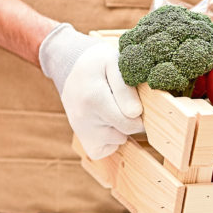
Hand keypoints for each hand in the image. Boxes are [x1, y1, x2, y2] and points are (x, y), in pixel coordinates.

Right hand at [39, 23, 143, 159]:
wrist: (73, 69)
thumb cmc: (98, 64)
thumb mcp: (113, 62)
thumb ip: (125, 87)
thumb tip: (135, 113)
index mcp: (93, 98)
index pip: (130, 120)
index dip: (139, 111)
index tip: (134, 99)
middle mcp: (83, 118)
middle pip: (125, 131)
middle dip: (131, 119)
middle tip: (124, 103)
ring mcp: (81, 131)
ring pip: (117, 141)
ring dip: (121, 128)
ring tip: (113, 109)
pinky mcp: (82, 139)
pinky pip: (105, 151)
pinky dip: (111, 141)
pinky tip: (108, 122)